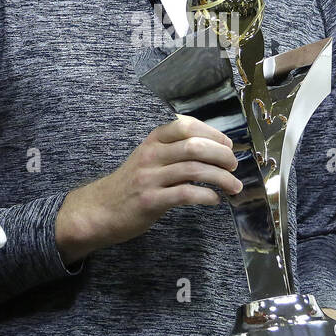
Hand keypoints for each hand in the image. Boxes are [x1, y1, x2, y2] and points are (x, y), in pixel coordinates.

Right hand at [56, 115, 242, 263]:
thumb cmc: (132, 183)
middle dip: (222, 155)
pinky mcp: (150, 201)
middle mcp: (151, 155)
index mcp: (153, 141)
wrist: (101, 209)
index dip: (213, 133)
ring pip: (194, 170)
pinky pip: (185, 194)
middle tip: (234, 166)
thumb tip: (214, 149)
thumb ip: (175, 150)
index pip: (186, 126)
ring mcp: (150, 178)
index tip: (228, 144)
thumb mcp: (149, 158)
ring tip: (234, 186)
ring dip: (221, 178)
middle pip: (195, 146)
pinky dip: (206, 196)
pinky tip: (215, 199)